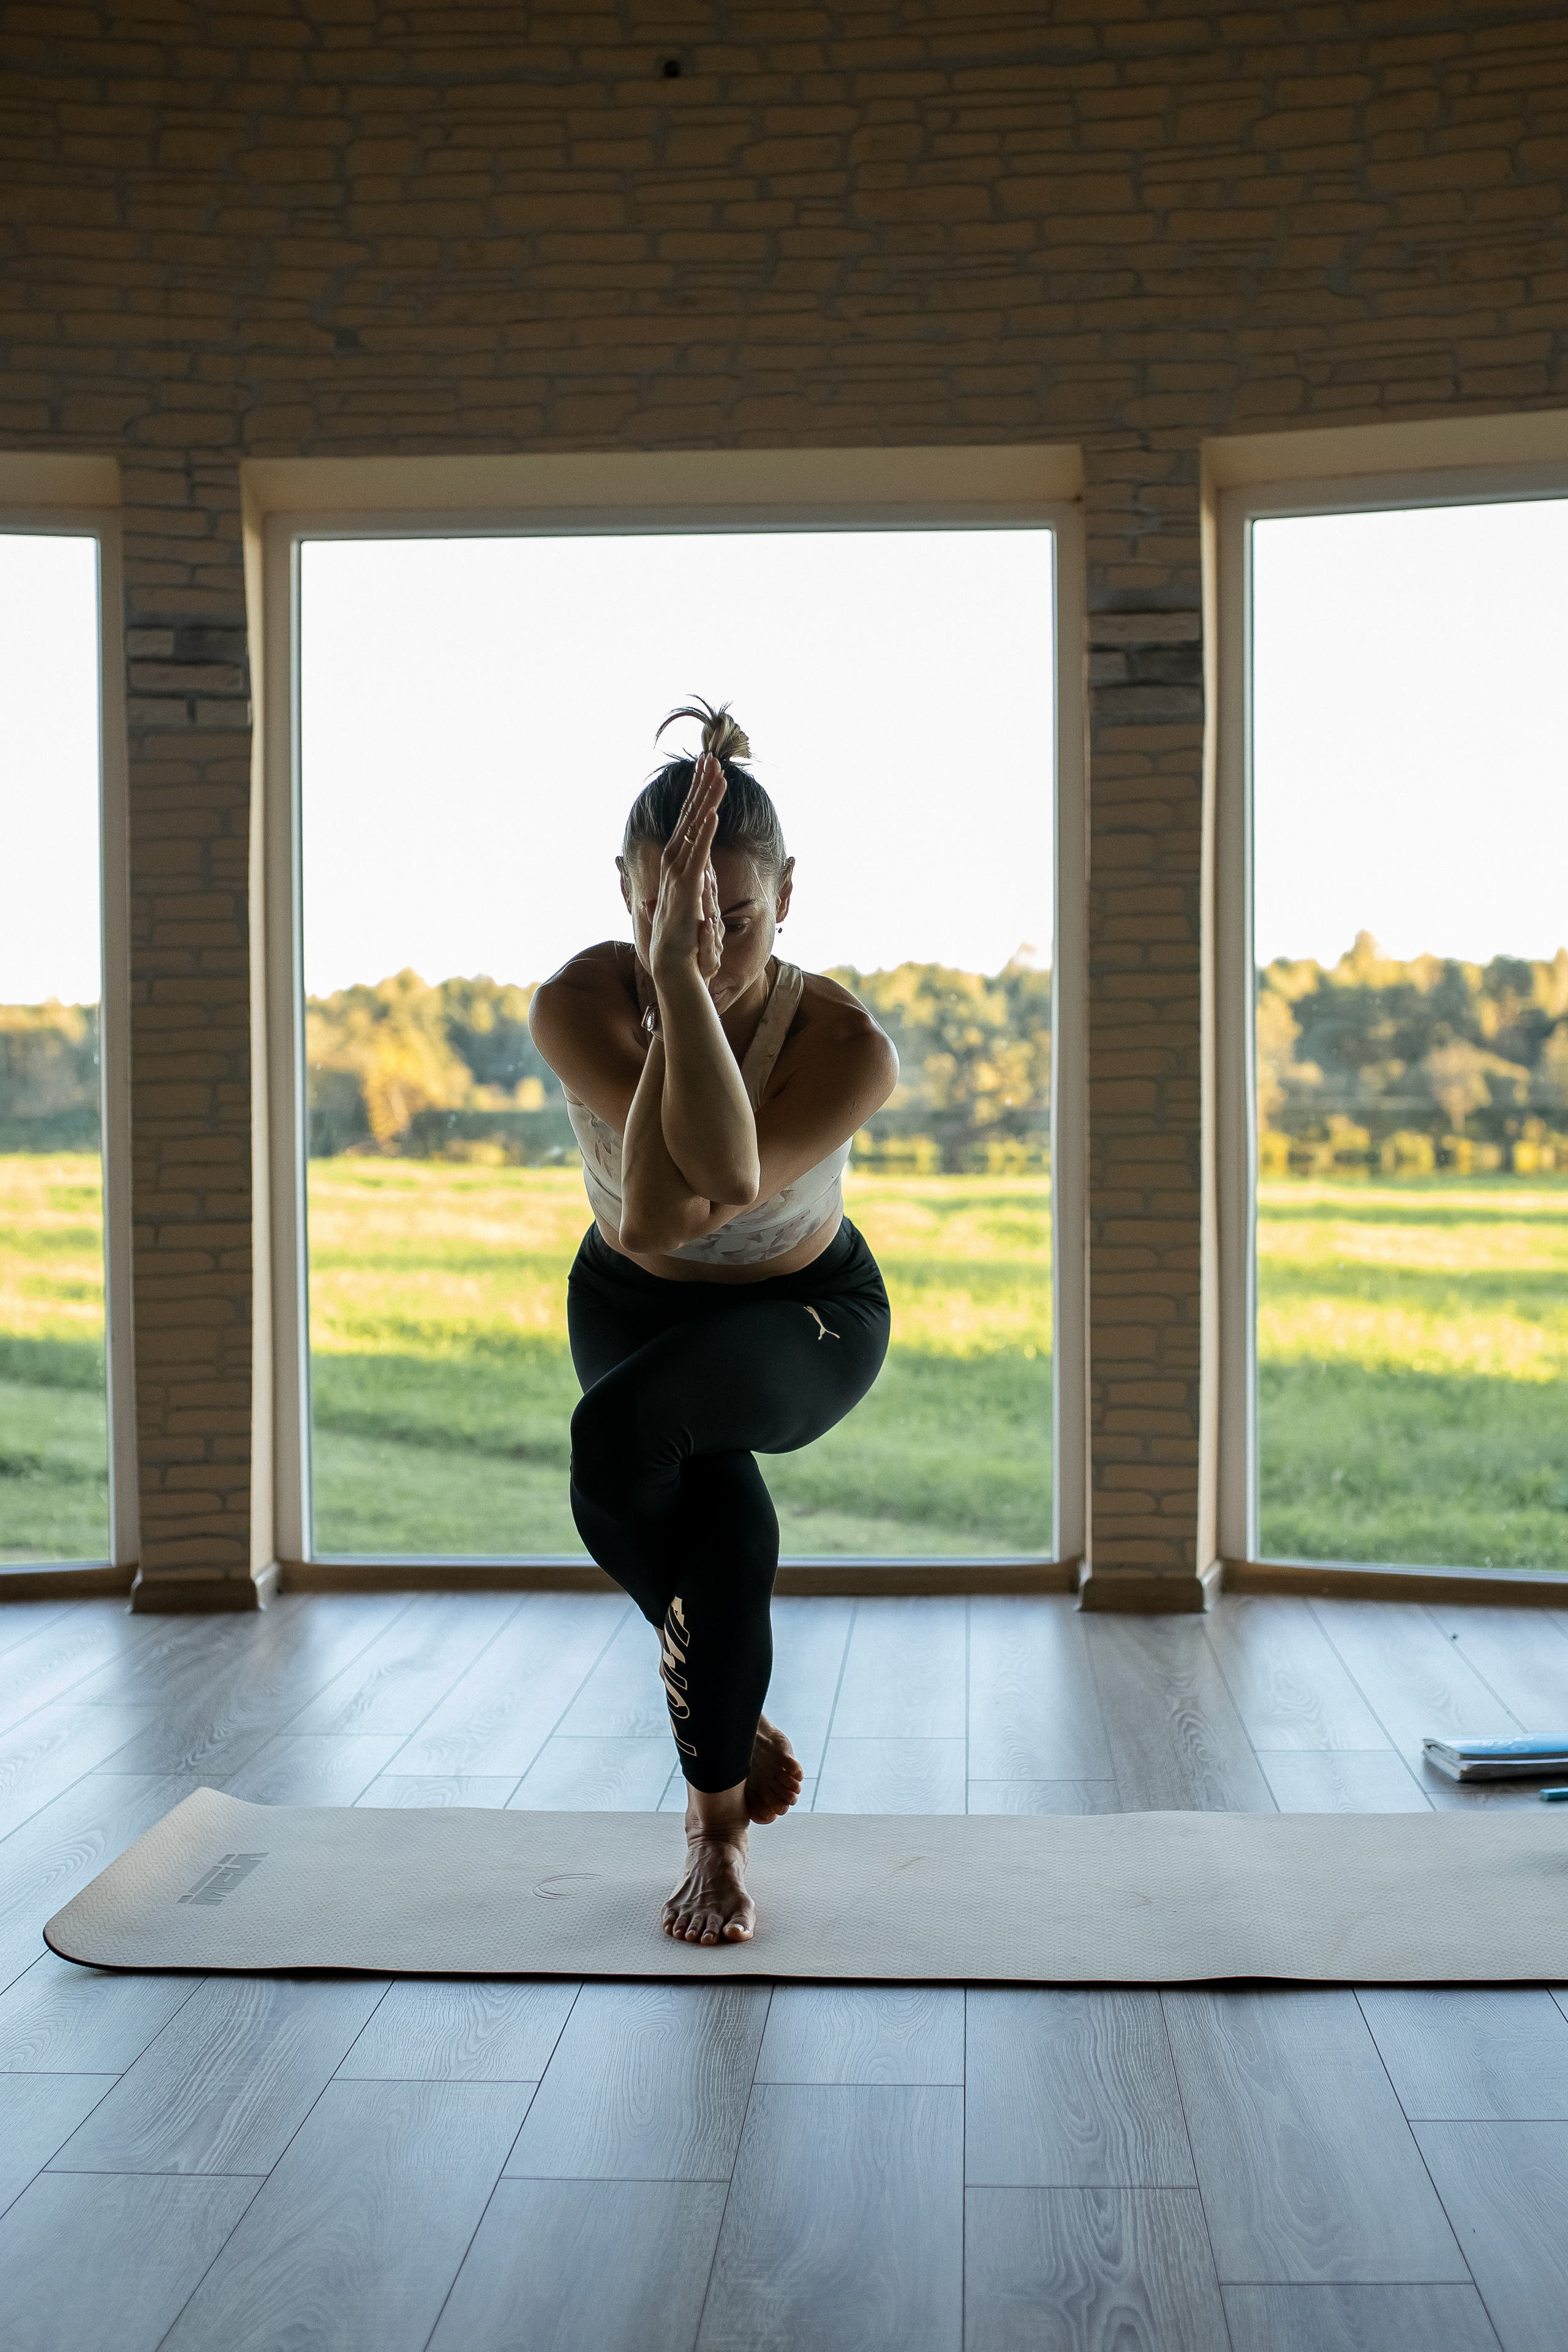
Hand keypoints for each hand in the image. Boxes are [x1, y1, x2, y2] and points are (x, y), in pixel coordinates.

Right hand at [650, 755, 725, 989]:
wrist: (673, 962)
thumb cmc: (681, 935)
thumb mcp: (690, 900)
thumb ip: (691, 883)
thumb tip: (686, 876)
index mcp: (679, 863)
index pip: (689, 821)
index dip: (697, 794)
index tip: (705, 770)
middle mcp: (676, 862)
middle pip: (690, 816)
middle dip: (701, 786)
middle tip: (710, 758)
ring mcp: (680, 873)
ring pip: (694, 828)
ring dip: (705, 800)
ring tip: (716, 774)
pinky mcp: (688, 887)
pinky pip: (698, 854)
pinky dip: (704, 833)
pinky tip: (712, 813)